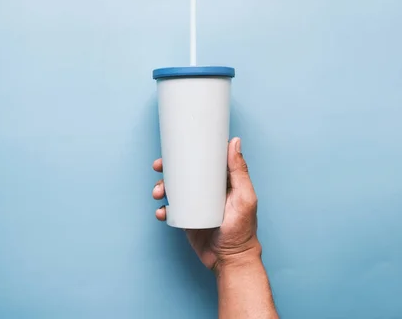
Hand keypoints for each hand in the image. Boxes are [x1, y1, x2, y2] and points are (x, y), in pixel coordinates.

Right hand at [152, 137, 260, 271]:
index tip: (175, 147)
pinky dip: (162, 209)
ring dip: (161, 187)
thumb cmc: (243, 231)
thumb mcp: (243, 198)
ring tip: (157, 193)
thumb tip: (235, 141)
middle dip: (167, 168)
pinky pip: (170, 209)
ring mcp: (195, 204)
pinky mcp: (186, 218)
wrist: (230, 260)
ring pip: (173, 189)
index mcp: (222, 181)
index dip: (189, 151)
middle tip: (158, 167)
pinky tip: (161, 212)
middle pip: (183, 172)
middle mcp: (207, 190)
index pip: (204, 160)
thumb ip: (239, 171)